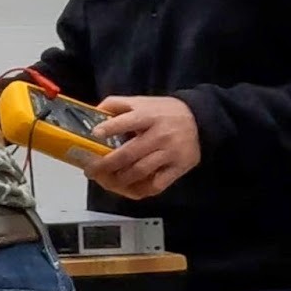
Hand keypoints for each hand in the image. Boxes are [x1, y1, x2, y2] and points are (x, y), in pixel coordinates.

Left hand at [86, 96, 200, 199]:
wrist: (199, 119)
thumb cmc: (163, 111)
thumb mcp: (141, 101)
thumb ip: (116, 104)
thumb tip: (93, 112)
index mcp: (149, 116)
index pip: (127, 121)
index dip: (110, 128)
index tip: (94, 135)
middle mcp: (160, 135)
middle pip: (129, 153)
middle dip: (106, 164)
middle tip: (90, 170)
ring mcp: (170, 153)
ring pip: (140, 171)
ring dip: (118, 180)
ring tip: (104, 181)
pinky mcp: (179, 168)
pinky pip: (157, 185)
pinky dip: (139, 190)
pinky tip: (126, 188)